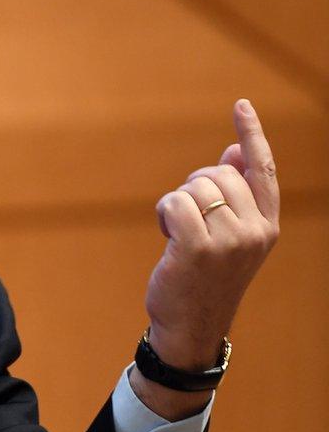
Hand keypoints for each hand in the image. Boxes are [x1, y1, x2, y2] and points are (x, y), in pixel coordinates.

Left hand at [146, 99, 279, 369]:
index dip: (251, 135)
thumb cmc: (205, 277)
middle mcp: (255, 231)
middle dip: (194, 187)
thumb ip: (235, 196)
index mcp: (267, 225)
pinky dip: (164, 213)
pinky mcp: (199, 248)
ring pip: (193, 187)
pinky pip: (174, 203)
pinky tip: (167, 236)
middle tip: (189, 221)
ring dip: (176, 204)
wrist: (192, 326)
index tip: (241, 105)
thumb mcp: (227, 236)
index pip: (262, 170)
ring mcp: (229, 241)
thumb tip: (232, 152)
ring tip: (179, 236)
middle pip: (216, 173)